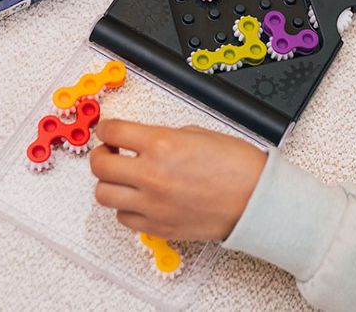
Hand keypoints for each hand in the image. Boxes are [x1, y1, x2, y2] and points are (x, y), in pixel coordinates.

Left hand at [89, 120, 266, 240]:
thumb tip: (142, 141)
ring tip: (123, 177)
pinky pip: (124, 218)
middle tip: (110, 152)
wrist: (256, 199)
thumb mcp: (198, 134)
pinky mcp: (158, 227)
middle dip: (102, 154)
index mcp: (163, 145)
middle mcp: (152, 176)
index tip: (109, 130)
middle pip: (99, 165)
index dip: (106, 128)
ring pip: (104, 195)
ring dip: (110, 182)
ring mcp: (152, 205)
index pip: (113, 132)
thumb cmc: (238, 167)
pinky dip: (127, 207)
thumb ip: (163, 136)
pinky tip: (140, 198)